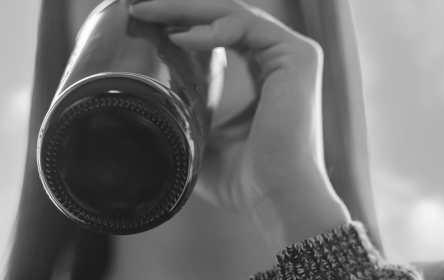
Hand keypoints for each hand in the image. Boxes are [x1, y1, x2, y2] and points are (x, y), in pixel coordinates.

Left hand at [129, 0, 350, 250]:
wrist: (277, 198)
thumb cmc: (246, 179)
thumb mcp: (206, 139)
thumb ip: (190, 114)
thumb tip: (153, 103)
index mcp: (266, 75)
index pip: (222, 34)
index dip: (184, 23)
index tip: (145, 23)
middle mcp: (280, 60)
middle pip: (224, 17)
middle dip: (178, 8)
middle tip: (138, 7)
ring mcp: (291, 56)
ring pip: (232, 13)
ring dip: (185, 9)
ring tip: (146, 12)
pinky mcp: (297, 57)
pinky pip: (246, 26)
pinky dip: (210, 29)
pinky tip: (178, 38)